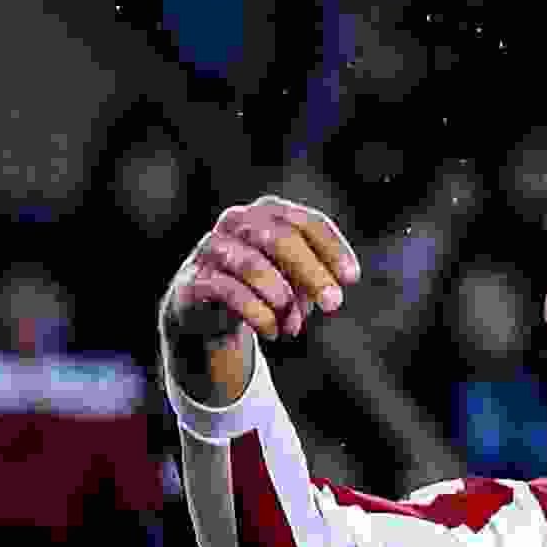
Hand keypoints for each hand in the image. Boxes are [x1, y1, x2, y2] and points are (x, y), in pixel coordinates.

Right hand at [159, 195, 356, 403]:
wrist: (204, 311)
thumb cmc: (259, 289)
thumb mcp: (292, 280)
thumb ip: (311, 280)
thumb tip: (327, 292)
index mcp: (266, 213)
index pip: (304, 222)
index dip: (331, 247)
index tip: (351, 278)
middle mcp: (236, 221)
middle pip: (280, 238)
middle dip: (312, 273)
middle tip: (334, 304)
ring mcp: (211, 247)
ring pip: (254, 266)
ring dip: (282, 301)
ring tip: (295, 328)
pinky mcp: (194, 279)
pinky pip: (231, 293)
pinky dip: (259, 315)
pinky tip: (273, 333)